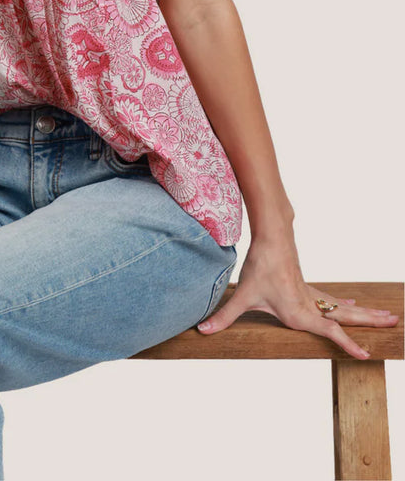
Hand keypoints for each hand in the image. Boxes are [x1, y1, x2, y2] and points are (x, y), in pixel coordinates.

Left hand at [196, 236, 399, 359]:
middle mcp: (311, 304)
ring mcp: (312, 294)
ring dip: (365, 314)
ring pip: (343, 307)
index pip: (329, 329)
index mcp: (300, 311)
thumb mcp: (243, 294)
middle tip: (394, 323)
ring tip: (388, 317)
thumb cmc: (260, 265)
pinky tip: (354, 307)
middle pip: (346, 315)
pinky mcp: (309, 286)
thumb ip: (224, 316)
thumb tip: (202, 331)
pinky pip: (333, 300)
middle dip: (370, 322)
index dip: (346, 342)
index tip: (365, 353)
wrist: (271, 236)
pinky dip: (347, 307)